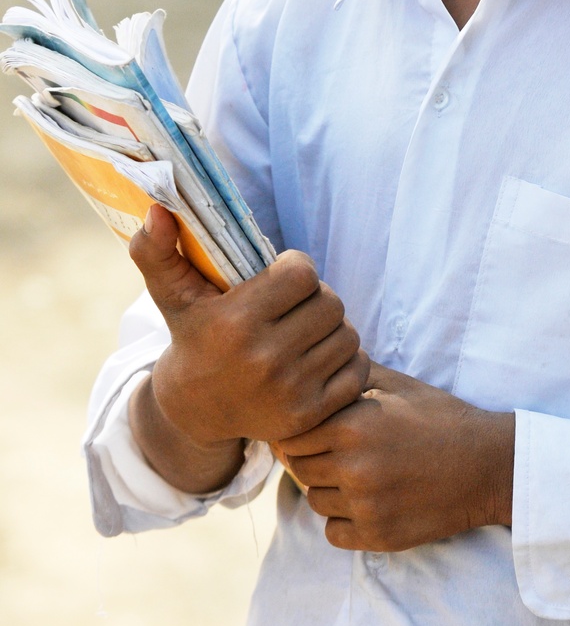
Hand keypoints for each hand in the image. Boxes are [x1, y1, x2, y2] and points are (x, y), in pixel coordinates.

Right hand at [129, 204, 369, 449]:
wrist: (197, 409)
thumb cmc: (192, 336)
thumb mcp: (170, 293)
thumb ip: (156, 249)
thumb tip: (157, 209)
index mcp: (235, 323)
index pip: (303, 274)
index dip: (295, 268)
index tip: (280, 276)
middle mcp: (265, 360)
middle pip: (330, 303)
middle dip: (315, 297)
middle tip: (294, 305)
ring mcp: (290, 392)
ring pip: (347, 334)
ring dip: (331, 327)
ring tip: (304, 329)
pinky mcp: (311, 415)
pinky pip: (356, 369)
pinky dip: (344, 360)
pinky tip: (316, 357)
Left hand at [278, 364, 514, 550]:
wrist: (487, 464)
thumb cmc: (441, 418)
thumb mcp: (398, 385)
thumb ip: (353, 375)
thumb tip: (316, 369)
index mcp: (352, 426)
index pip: (292, 435)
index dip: (298, 431)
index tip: (313, 431)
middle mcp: (353, 467)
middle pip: (299, 468)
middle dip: (312, 458)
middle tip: (337, 452)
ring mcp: (365, 506)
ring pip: (314, 501)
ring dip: (327, 489)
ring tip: (358, 475)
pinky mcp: (378, 535)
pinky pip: (332, 533)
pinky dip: (342, 520)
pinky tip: (366, 502)